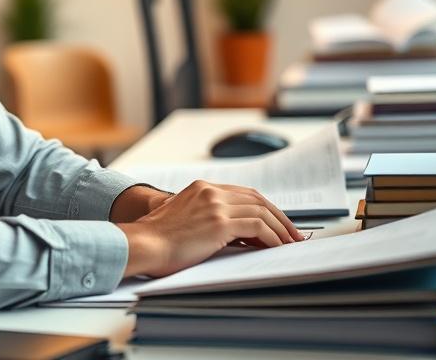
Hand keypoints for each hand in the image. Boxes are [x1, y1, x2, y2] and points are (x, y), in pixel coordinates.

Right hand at [116, 180, 303, 277]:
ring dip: (280, 229)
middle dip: (278, 216)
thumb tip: (235, 234)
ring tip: (290, 243)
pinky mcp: (219, 223)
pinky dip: (272, 237)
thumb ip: (206, 217)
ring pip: (261, 212)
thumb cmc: (157, 240)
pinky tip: (277, 247)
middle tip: (292, 233)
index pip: (243, 193)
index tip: (276, 222)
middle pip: (257, 199)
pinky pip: (257, 227)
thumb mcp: (183, 219)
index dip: (264, 208)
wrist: (143, 244)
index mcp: (201, 188)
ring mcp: (215, 205)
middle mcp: (210, 192)